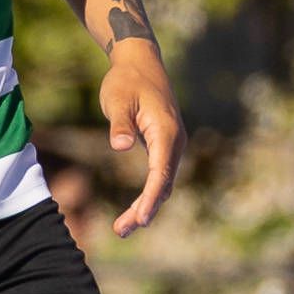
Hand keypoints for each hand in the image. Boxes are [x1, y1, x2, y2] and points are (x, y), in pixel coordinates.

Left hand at [98, 37, 180, 236]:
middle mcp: (175, 142)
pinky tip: (135, 209)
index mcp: (166, 132)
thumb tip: (120, 146)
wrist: (139, 62)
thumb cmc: (126, 80)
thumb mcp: (118, 99)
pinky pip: (159, 176)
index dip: (151, 198)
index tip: (141, 219)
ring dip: (146, 206)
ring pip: (163, 183)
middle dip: (145, 210)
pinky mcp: (164, 145)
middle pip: (164, 184)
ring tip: (122, 228)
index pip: (161, 173)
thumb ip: (120, 123)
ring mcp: (171, 144)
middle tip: (121, 231)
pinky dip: (149, 194)